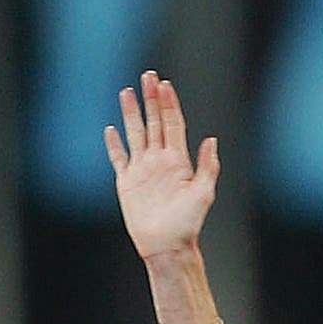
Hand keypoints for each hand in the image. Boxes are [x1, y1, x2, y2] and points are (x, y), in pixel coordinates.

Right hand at [104, 70, 218, 259]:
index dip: (168, 103)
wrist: (167, 247)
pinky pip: (119, 158)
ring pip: (135, 133)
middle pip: (154, 122)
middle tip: (148, 76)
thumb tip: (211, 140)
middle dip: (151, 99)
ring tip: (127, 91)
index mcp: (177, 161)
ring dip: (131, 113)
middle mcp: (159, 161)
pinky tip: (111, 129)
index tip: (164, 83)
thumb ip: (207, 167)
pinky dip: (114, 144)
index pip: (172, 124)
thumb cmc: (187, 225)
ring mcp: (142, 170)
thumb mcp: (203, 194)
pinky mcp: (127, 183)